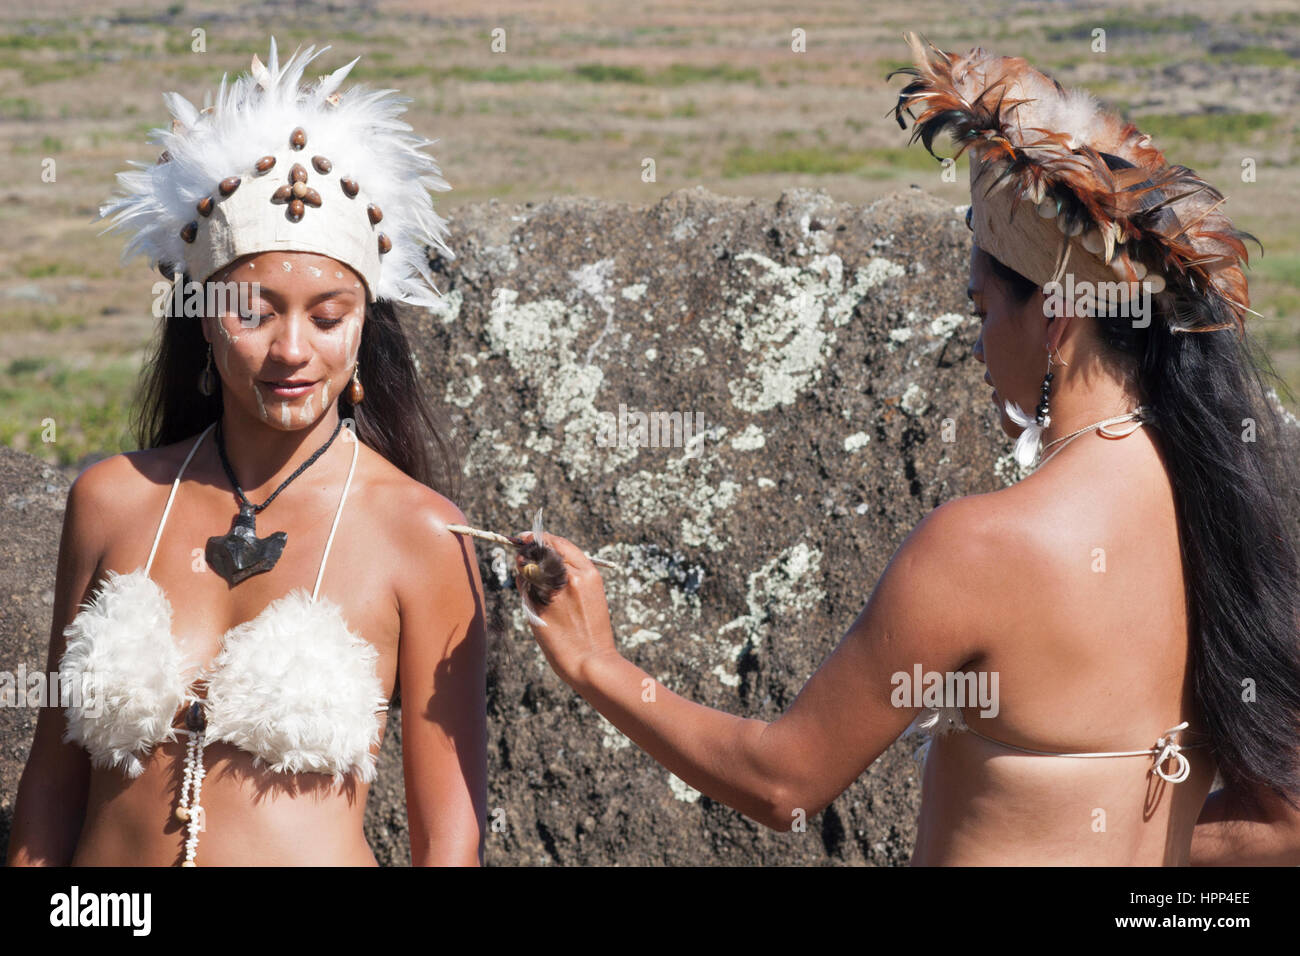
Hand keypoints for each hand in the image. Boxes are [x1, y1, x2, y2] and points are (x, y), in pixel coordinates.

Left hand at [512, 530, 620, 685]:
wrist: (591, 661)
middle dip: (527, 550)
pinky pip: (524, 590)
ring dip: (523, 570)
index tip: (529, 537)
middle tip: (520, 553)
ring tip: (528, 580)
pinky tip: (530, 598)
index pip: (560, 543)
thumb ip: (572, 577)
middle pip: (540, 551)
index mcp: (588, 573)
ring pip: (528, 568)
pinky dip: (523, 589)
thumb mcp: (591, 596)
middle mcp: (570, 578)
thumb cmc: (592, 631)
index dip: (541, 538)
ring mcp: (553, 593)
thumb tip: (546, 562)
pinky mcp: (538, 608)